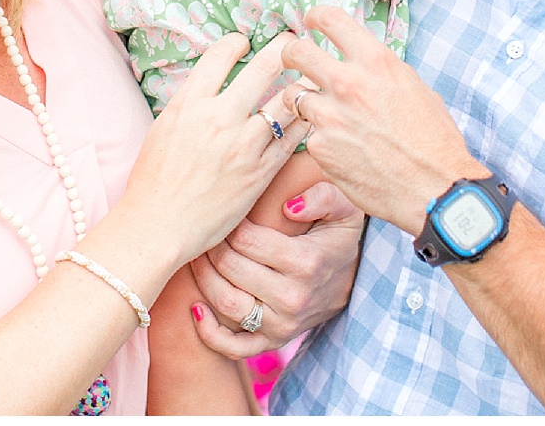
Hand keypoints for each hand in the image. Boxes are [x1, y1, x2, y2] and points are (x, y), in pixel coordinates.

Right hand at [116, 34, 304, 266]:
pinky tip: (307, 115)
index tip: (245, 42)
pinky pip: (293, 137)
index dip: (237, 42)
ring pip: (287, 100)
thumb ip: (190, 102)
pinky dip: (302, 122)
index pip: (222, 53)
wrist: (158, 227)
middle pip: (265, 67)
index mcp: (189, 103)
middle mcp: (219, 118)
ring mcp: (244, 145)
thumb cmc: (153, 180)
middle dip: (284, 48)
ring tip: (307, 78)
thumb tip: (212, 83)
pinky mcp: (261, 172)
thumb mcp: (163, 127)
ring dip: (300, 85)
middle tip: (292, 42)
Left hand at [189, 181, 364, 358]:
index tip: (224, 212)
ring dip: (202, 277)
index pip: (246, 240)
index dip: (227, 223)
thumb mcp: (345, 209)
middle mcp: (293, 298)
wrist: (349, 282)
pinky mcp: (272, 342)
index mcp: (306, 262)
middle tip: (205, 231)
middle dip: (211, 245)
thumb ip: (324, 197)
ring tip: (197, 257)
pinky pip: (234, 348)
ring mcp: (282, 325)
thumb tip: (289, 207)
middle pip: (230, 268)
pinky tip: (195, 308)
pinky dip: (209, 333)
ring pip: (226, 303)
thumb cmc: (336, 238)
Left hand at [281, 5, 485, 235]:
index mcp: (375, 61)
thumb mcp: (415, 88)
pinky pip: (311, 135)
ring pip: (295, 95)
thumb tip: (363, 66)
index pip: (330, 18)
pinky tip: (343, 150)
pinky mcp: (320, 148)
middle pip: (296, 52)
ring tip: (325, 114)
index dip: (315, 16)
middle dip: (291, 53)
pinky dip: (322, 140)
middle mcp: (347, 83)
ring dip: (305, 101)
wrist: (434, 188)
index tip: (311, 21)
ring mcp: (329, 116)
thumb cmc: (434, 140)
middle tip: (294, 60)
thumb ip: (381, 72)